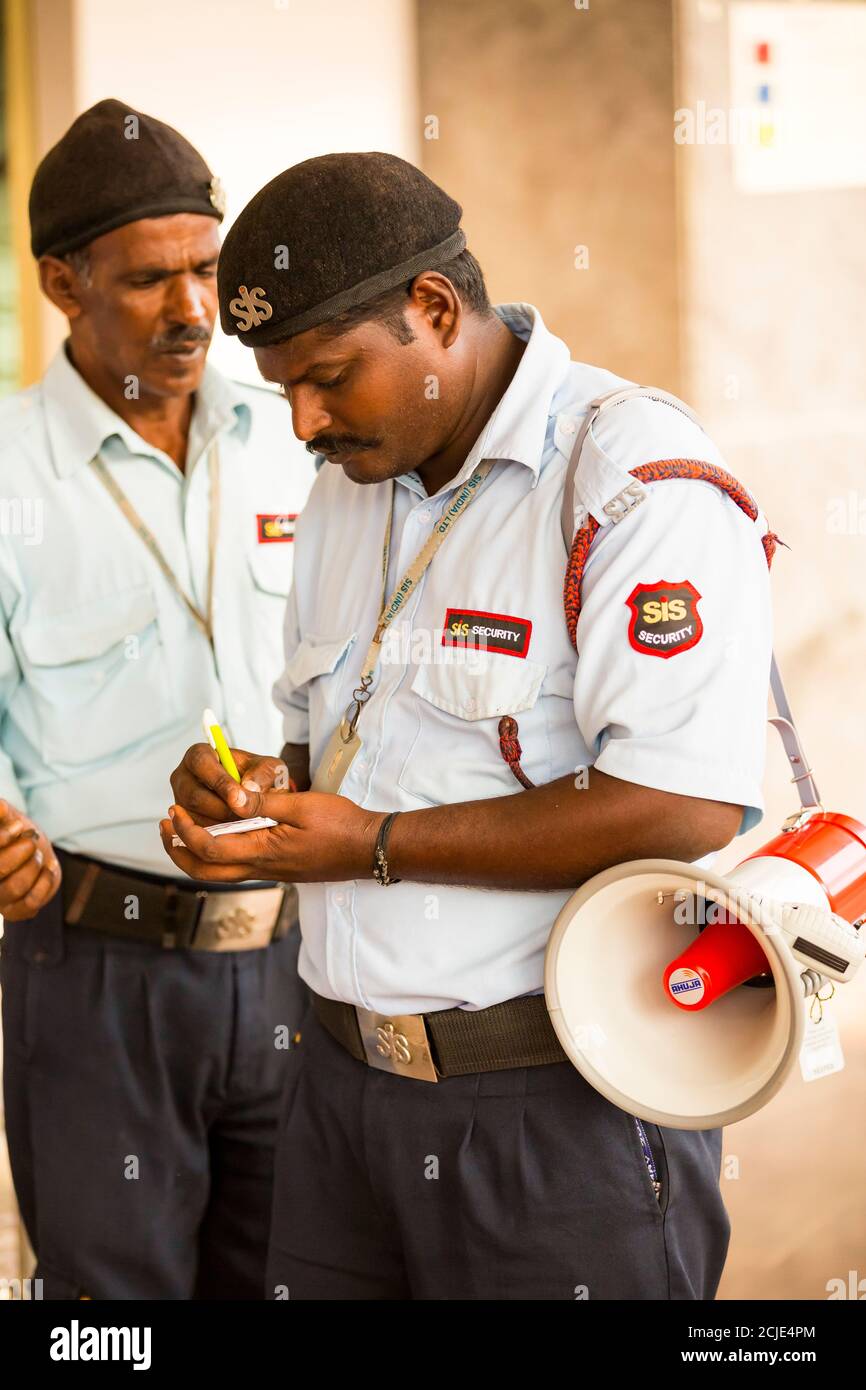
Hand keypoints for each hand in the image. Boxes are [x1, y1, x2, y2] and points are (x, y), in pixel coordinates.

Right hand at [0, 799, 61, 921]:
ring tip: (38, 856)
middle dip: (22, 851)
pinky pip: (31, 902)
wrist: (34, 852)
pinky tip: (48, 869)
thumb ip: (2, 812)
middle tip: (32, 841)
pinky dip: (45, 881)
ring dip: (33, 866)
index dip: (4, 839)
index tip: (19, 826)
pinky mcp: (15, 911)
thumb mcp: (8, 818)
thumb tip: (0, 806)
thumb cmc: (16, 832)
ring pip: (16, 886)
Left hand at [159, 788, 385, 884]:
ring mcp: (270, 871)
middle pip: (204, 871)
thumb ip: (264, 802)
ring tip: (182, 829)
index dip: (185, 831)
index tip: (174, 810)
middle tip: (165, 826)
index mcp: (264, 852)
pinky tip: (220, 831)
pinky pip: (236, 867)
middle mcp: (262, 867)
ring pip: (218, 873)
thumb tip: (232, 794)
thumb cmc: (340, 824)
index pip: (210, 848)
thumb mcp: (302, 805)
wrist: (368, 848)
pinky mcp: (278, 868)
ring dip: (194, 853)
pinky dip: (216, 852)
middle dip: (178, 850)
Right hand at [169, 743, 294, 826]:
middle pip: (194, 796)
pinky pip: (198, 834)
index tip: (237, 797)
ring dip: (223, 824)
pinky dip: (220, 836)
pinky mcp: (186, 824)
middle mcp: (184, 778)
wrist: (260, 796)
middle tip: (246, 817)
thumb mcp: (271, 769)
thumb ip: (263, 774)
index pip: (201, 763)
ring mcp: (182, 803)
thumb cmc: (260, 777)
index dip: (219, 781)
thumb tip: (248, 787)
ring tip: (247, 823)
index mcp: (199, 756)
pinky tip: (239, 832)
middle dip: (222, 809)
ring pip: (196, 819)